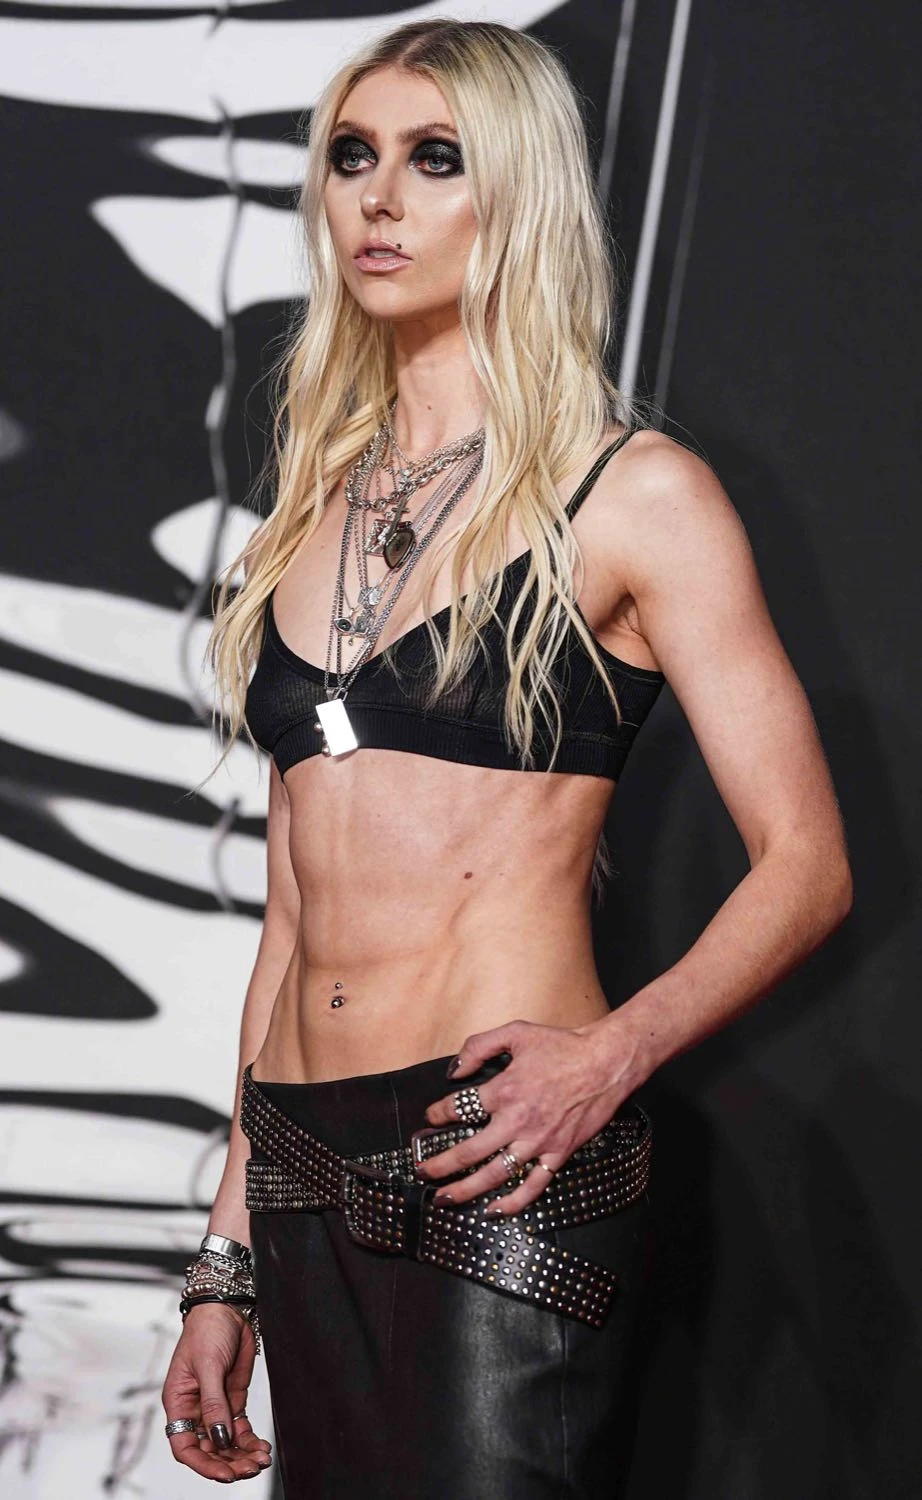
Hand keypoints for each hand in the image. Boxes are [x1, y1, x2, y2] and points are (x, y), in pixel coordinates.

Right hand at [161, 1302, 272, 1481]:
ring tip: (260, 1461)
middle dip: (228, 1462)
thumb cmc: (207, 1330)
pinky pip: (240, 1429)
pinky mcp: (233, 1401)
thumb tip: (219, 1436)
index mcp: (179, 1403)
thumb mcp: (208, 1366)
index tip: (223, 1473)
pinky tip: (261, 1448)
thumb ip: (213, 1403)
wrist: (227, 1309)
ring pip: (226, 1443)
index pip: (184, 1445)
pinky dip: (250, 1441)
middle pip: (208, 1448)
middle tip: (249, 1469)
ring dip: (242, 1455)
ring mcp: (215, 1407)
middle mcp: (195, 1410)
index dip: (202, 1463)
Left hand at [419, 1016, 640, 1215]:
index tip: (431, 1118)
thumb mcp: (516, 1032)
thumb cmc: (562, 1045)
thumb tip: (454, 1070)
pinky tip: (493, 1210)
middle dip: (440, 1165)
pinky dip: (512, 1202)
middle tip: (422, 1172)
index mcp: (503, 1090)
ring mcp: (538, 1141)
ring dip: (465, 1190)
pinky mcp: (558, 1153)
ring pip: (494, 1175)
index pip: (458, 1108)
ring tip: (444, 1198)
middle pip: (468, 1152)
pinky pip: (532, 1185)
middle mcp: (516, 1121)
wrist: (606, 1062)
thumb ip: (479, 1046)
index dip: (438, 1114)